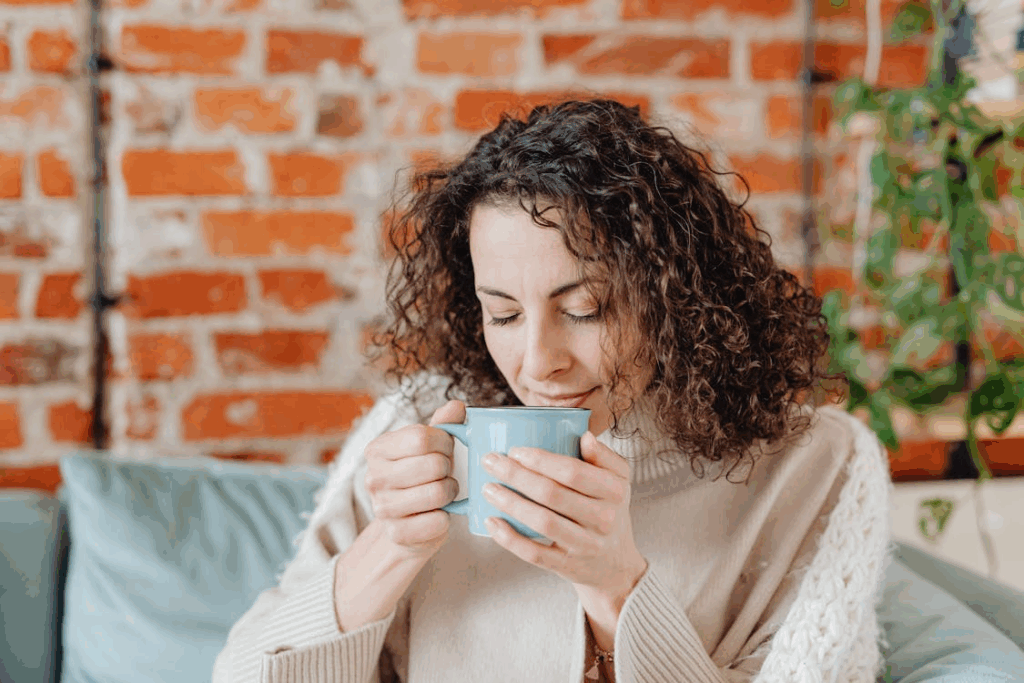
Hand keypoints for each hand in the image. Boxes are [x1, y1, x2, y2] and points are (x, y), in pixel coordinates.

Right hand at [363, 399, 464, 559]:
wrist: (410, 522)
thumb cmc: (422, 477)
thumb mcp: (431, 447)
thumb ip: (444, 424)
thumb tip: (456, 406)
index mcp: (378, 449)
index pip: (421, 437)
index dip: (444, 443)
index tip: (445, 449)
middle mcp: (373, 477)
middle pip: (432, 465)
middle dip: (448, 469)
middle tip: (445, 473)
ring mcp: (382, 508)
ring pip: (437, 493)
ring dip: (450, 492)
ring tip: (444, 492)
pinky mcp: (396, 533)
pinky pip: (437, 521)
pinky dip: (445, 518)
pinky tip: (437, 514)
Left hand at [480, 431, 647, 598]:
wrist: (616, 563)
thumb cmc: (608, 510)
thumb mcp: (617, 480)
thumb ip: (602, 456)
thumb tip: (585, 435)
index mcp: (614, 490)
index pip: (574, 472)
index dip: (541, 460)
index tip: (515, 450)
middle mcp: (603, 518)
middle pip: (552, 494)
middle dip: (516, 476)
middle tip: (491, 462)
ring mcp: (585, 545)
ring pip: (542, 522)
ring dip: (510, 503)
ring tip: (488, 488)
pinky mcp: (567, 566)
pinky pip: (535, 553)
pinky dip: (510, 539)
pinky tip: (492, 522)